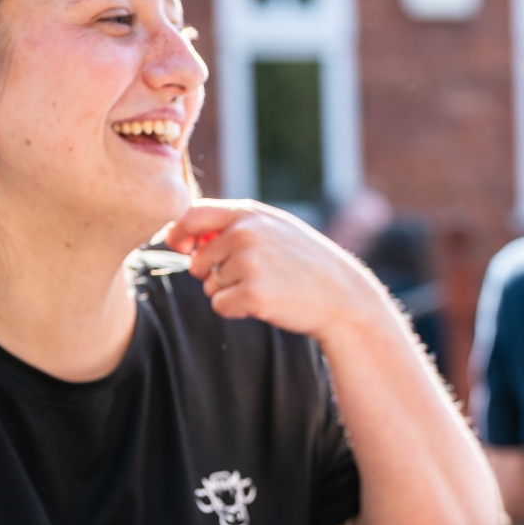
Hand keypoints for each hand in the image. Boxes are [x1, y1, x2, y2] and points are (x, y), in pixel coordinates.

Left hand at [163, 200, 395, 344]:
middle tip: (251, 279)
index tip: (181, 247)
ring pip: (209, 285)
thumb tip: (189, 238)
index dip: (179, 233)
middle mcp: (245, 233)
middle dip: (213, 274)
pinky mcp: (253, 293)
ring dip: (229, 293)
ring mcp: (249, 262)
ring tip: (267, 288)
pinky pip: (219, 305)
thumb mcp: (276, 230)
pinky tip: (265, 304)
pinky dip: (236, 310)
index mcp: (249, 214)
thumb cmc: (307, 264)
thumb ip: (235, 226)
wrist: (344, 296)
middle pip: (198, 260)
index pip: (192, 215)